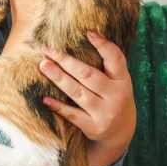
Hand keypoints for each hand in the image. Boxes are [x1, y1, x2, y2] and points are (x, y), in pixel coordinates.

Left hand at [38, 31, 136, 165]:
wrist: (120, 133)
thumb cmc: (113, 98)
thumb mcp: (118, 81)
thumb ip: (107, 64)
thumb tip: (87, 34)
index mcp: (123, 80)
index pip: (116, 59)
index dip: (103, 45)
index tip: (88, 33)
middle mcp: (116, 96)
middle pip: (88, 75)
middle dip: (66, 61)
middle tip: (47, 50)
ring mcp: (105, 113)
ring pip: (78, 92)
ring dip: (59, 78)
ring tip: (43, 65)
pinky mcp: (93, 127)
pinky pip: (72, 115)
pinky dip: (58, 106)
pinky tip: (45, 98)